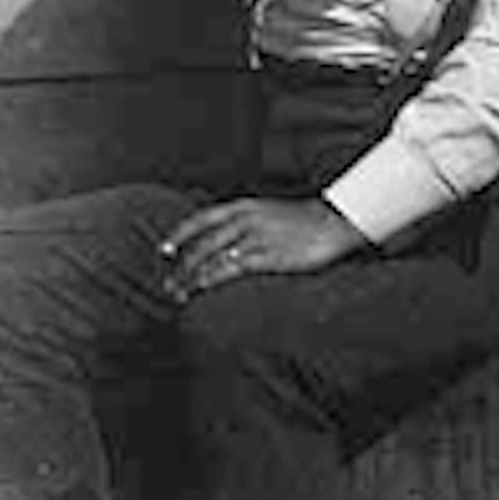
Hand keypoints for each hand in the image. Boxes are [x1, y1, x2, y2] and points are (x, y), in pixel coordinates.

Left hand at [159, 196, 367, 301]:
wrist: (335, 221)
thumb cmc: (301, 220)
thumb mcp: (266, 212)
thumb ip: (243, 223)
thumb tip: (222, 239)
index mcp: (242, 207)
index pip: (201, 219)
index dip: (180, 235)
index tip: (163, 250)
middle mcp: (245, 220)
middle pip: (203, 243)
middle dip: (182, 265)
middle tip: (168, 284)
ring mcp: (256, 237)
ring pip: (214, 256)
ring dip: (193, 276)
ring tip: (180, 293)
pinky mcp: (270, 255)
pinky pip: (234, 267)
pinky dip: (215, 277)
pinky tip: (204, 287)